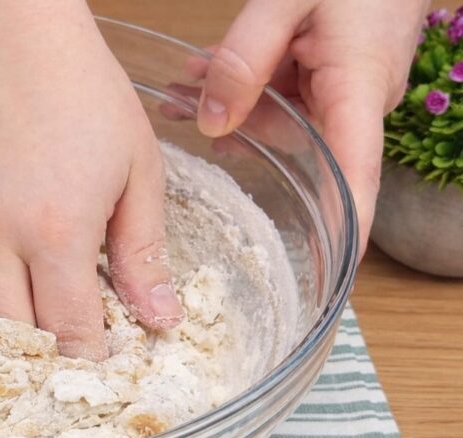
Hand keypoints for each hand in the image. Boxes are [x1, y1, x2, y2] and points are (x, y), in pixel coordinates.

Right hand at [0, 0, 182, 359]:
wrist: (5, 34)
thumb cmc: (80, 92)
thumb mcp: (136, 167)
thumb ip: (144, 251)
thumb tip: (161, 319)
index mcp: (54, 230)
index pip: (70, 331)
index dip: (88, 361)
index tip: (99, 370)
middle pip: (7, 336)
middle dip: (36, 365)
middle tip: (53, 373)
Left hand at [196, 0, 428, 249]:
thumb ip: (244, 59)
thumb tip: (211, 123)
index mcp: (360, 90)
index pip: (355, 178)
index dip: (344, 229)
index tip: (331, 275)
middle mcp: (360, 100)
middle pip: (298, 147)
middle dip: (240, 139)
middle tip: (179, 114)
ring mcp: (348, 88)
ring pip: (285, 118)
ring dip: (233, 103)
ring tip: (182, 85)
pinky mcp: (336, 72)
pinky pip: (288, 92)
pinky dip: (249, 82)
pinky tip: (206, 70)